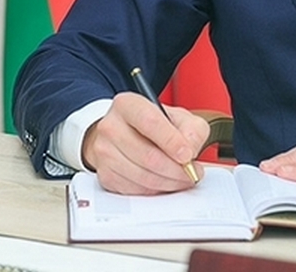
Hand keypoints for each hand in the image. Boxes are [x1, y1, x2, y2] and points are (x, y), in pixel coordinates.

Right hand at [80, 92, 210, 194]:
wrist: (126, 134)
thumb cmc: (153, 125)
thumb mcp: (179, 117)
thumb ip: (192, 129)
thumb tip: (190, 149)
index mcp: (127, 105)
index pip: (150, 123)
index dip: (172, 142)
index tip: (188, 155)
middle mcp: (111, 126)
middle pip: (147, 155)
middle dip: (176, 169)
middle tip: (192, 172)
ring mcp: (103, 152)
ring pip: (142, 176)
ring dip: (168, 182)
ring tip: (182, 178)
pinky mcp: (104, 175)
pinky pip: (135, 189)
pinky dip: (155, 190)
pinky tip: (165, 181)